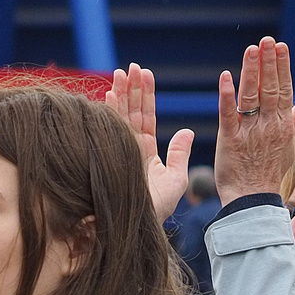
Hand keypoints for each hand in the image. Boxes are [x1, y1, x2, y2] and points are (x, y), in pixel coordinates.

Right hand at [106, 63, 194, 224]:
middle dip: (131, 88)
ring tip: (121, 72)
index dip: (146, 96)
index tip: (145, 74)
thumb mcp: (176, 181)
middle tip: (131, 66)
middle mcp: (129, 149)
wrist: (133, 228)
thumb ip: (180, 154)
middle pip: (130, 112)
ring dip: (119, 93)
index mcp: (145, 153)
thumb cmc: (155, 210)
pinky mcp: (107, 155)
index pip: (146, 117)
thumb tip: (187, 131)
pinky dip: (107, 110)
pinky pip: (106, 128)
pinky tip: (107, 92)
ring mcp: (116, 151)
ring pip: (118, 116)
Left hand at [214, 37, 294, 204]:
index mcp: (282, 124)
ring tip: (252, 50)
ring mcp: (249, 131)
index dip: (281, 67)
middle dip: (268, 63)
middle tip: (267, 41)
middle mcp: (268, 124)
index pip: (283, 89)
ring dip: (251, 72)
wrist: (253, 199)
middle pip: (269, 88)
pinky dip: (227, 96)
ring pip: (251, 96)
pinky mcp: (230, 140)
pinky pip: (228, 114)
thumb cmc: (270, 172)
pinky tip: (225, 78)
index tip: (280, 46)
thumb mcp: (290, 145)